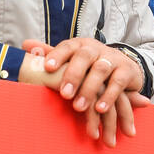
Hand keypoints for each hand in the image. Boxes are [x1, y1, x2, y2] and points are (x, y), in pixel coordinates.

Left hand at [21, 38, 148, 144]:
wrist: (125, 67)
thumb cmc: (90, 66)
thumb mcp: (72, 60)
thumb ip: (50, 53)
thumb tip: (26, 44)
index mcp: (79, 45)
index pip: (67, 47)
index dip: (57, 56)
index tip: (47, 68)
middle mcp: (96, 49)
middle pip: (84, 57)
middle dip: (73, 75)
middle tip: (64, 94)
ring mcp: (112, 59)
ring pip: (100, 70)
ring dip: (89, 89)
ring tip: (79, 108)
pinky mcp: (127, 71)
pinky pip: (118, 83)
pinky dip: (109, 96)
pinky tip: (100, 109)